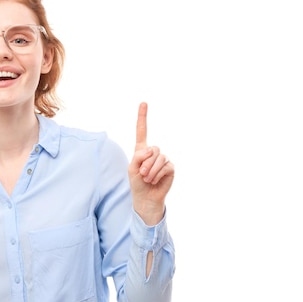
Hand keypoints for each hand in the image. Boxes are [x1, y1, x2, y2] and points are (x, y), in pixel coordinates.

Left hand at [128, 102, 174, 224]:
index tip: (143, 103)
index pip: (142, 131)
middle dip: (145, 163)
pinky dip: (157, 175)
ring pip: (159, 157)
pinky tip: (154, 181)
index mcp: (142, 150)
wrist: (146, 198)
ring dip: (151, 170)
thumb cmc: (137, 184)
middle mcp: (154, 153)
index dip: (143, 117)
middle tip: (142, 175)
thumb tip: (151, 149)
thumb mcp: (132, 169)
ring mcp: (163, 159)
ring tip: (147, 179)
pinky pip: (165, 166)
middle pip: (152, 148)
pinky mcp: (170, 168)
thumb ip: (138, 156)